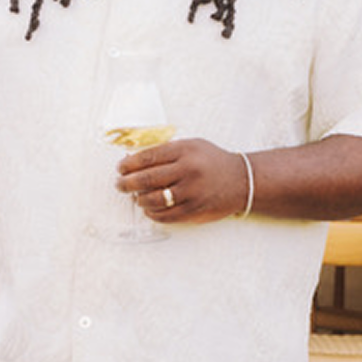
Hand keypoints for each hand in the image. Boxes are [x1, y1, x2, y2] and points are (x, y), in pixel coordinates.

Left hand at [116, 138, 249, 224]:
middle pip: (146, 179)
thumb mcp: (192, 146)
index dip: (129, 164)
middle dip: (127, 183)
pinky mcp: (193, 210)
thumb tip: (136, 160)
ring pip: (153, 199)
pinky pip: (165, 215)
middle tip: (119, 184)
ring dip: (139, 199)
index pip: (148, 157)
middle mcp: (187, 171)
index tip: (120, 168)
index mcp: (185, 151)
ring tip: (136, 197)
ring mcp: (191, 192)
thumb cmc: (212, 162)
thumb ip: (167, 151)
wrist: (241, 180)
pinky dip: (152, 213)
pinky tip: (149, 208)